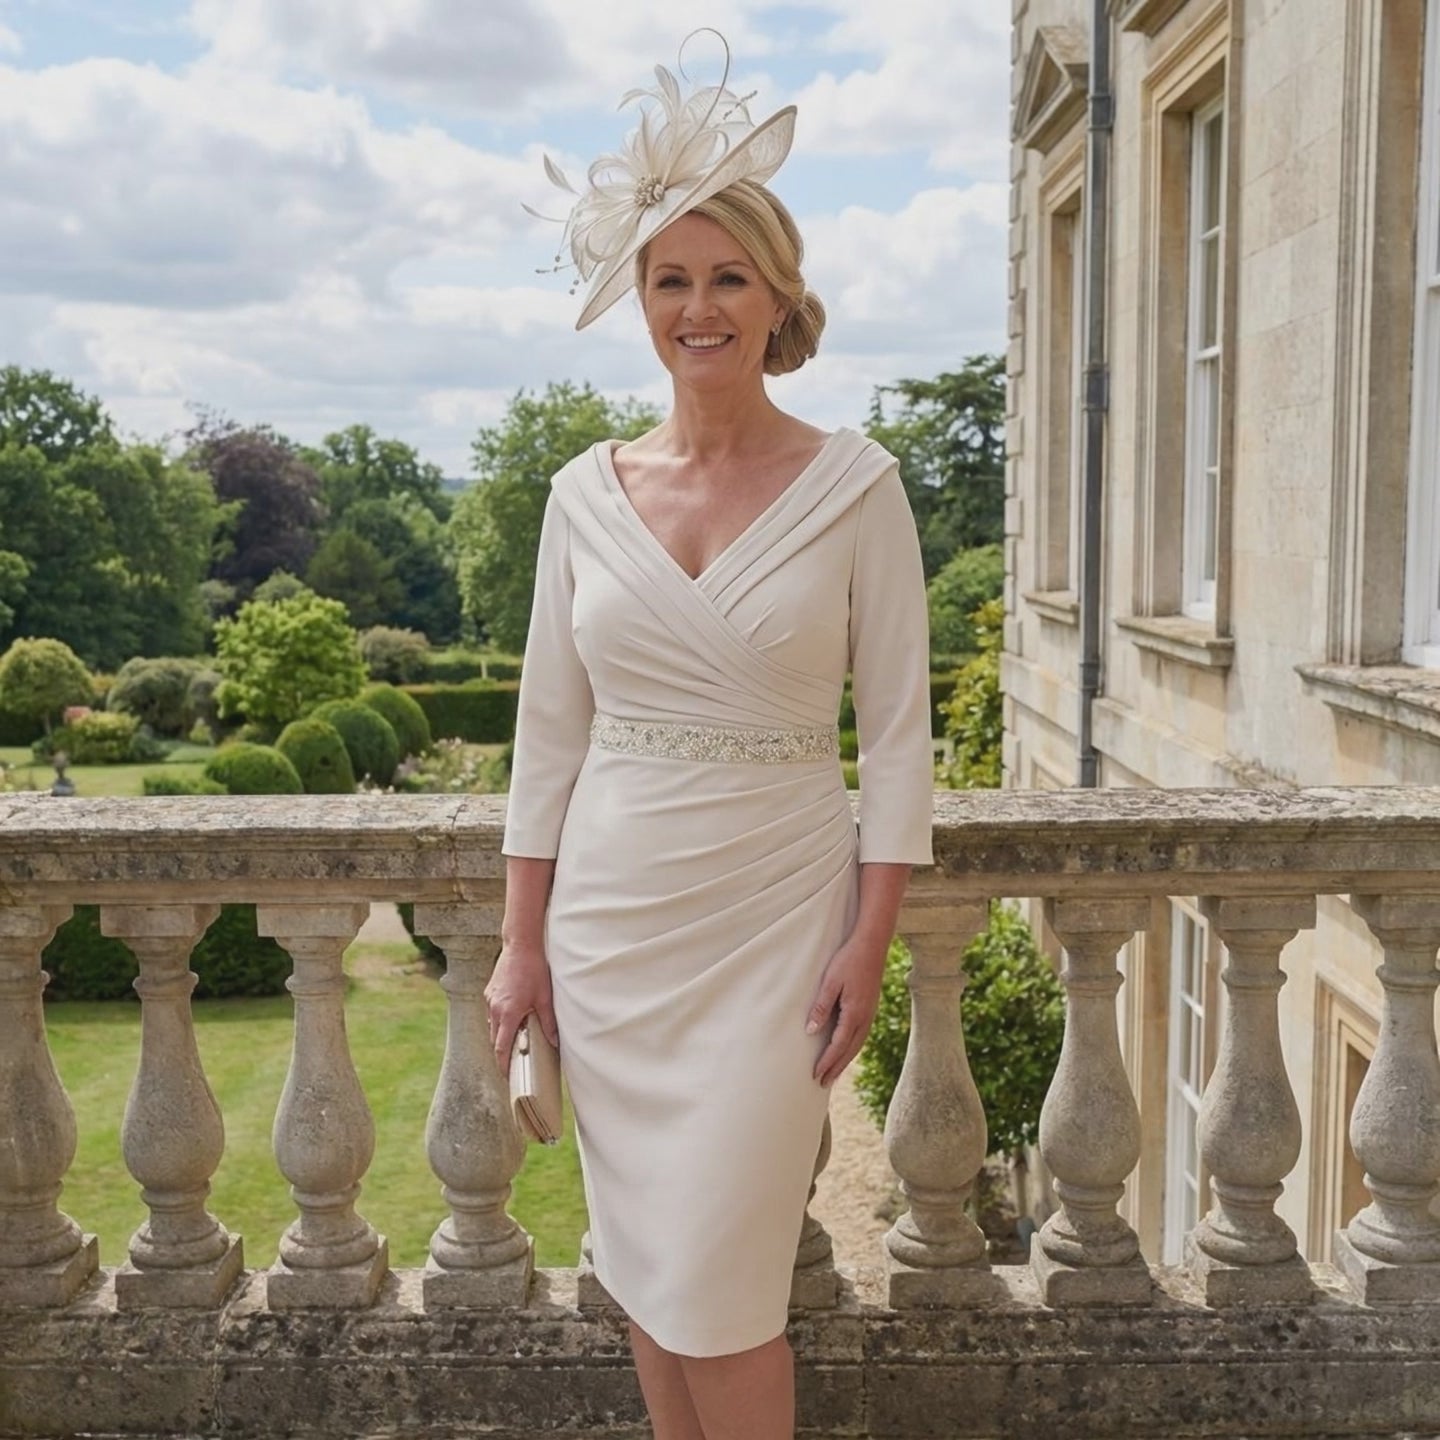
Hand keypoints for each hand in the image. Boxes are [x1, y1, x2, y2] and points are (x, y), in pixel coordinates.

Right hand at [484, 940, 559, 1076]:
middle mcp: (494, 1008)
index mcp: (507, 1013)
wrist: (520, 944)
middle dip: (502, 1054)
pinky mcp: (489, 992)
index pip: (501, 1048)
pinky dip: (499, 1022)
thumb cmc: (534, 969)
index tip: (508, 1077)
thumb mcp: (545, 997)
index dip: (503, 1065)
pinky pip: (492, 1014)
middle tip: (512, 1066)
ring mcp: (489, 999)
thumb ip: (549, 1022)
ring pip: (492, 1027)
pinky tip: (511, 1020)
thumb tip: (555, 1042)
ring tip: (514, 1043)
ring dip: (500, 1037)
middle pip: (495, 1040)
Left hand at [805, 934, 887, 1087]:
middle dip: (836, 1068)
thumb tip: (811, 1031)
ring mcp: (870, 1013)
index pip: (838, 1045)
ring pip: (857, 1045)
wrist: (872, 945)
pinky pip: (861, 1035)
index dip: (826, 1062)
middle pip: (849, 1050)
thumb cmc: (848, 961)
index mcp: (854, 1013)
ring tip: (834, 1073)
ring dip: (845, 1061)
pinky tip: (846, 1050)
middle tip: (823, 1083)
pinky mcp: (871, 1008)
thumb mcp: (830, 982)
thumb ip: (821, 1007)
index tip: (815, 1075)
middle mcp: (865, 1018)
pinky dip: (852, 1048)